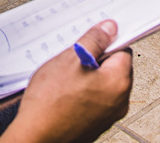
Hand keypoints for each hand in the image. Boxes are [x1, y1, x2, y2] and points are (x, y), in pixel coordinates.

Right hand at [5, 20, 132, 142]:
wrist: (35, 138)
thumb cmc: (50, 104)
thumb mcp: (71, 59)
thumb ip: (94, 40)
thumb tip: (110, 28)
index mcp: (119, 82)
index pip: (123, 49)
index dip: (105, 42)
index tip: (91, 41)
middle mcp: (119, 101)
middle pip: (114, 68)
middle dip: (96, 61)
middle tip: (73, 61)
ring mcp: (108, 116)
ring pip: (103, 85)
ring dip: (88, 78)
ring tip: (65, 80)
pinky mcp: (96, 125)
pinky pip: (95, 101)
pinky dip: (84, 94)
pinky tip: (64, 95)